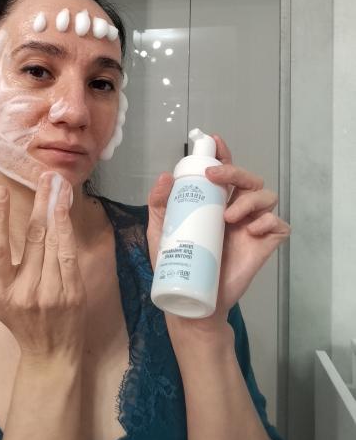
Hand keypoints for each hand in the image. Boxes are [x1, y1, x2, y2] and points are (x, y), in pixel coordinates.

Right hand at [0, 171, 87, 360]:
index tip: (0, 192)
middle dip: (38, 203)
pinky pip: (68, 254)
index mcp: (0, 292)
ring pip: (52, 242)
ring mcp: (51, 292)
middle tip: (43, 177)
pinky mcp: (72, 292)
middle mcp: (25, 291)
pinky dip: (66, 230)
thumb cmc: (19, 323)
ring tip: (57, 185)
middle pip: (31, 238)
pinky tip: (65, 210)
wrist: (51, 354)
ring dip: (55, 209)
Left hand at [147, 135, 290, 336]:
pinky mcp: (264, 244)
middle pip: (248, 178)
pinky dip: (268, 222)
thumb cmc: (177, 263)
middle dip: (234, 170)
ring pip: (266, 196)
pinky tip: (250, 230)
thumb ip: (160, 204)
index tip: (214, 142)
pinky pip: (279, 224)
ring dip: (249, 199)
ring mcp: (252, 226)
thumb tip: (164, 177)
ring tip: (228, 216)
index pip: (224, 172)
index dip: (223, 154)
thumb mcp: (161, 230)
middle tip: (214, 176)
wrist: (193, 298)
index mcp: (214, 202)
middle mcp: (236, 209)